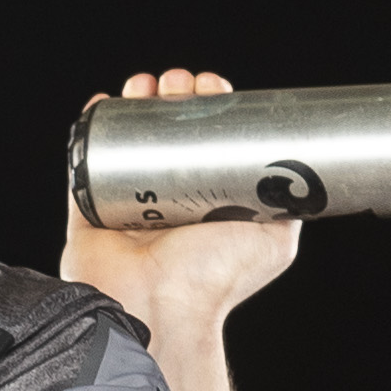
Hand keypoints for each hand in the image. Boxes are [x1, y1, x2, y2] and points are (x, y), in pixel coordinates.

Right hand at [62, 71, 301, 337]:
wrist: (162, 305)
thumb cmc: (215, 280)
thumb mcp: (275, 239)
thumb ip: (288, 205)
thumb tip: (305, 173)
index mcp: (202, 199)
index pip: (204, 139)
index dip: (207, 107)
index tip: (210, 88)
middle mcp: (165, 198)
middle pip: (166, 130)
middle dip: (171, 98)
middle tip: (178, 85)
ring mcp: (125, 202)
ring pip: (127, 138)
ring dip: (135, 103)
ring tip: (143, 87)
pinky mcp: (88, 208)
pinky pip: (84, 159)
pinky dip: (92, 126)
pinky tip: (105, 103)